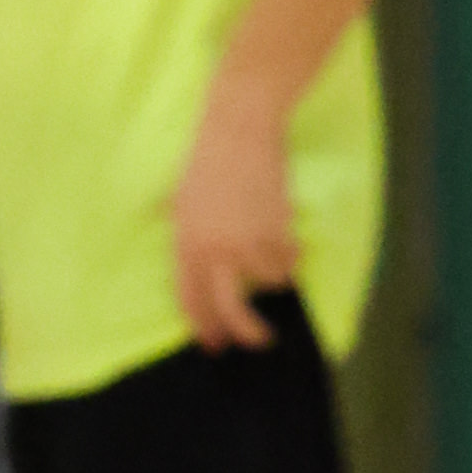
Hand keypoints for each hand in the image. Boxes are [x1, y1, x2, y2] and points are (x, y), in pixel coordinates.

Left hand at [172, 77, 297, 351]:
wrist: (239, 129)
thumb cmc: (205, 158)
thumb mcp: (179, 200)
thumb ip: (184, 235)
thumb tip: (190, 263)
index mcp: (185, 244)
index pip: (191, 299)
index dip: (204, 327)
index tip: (215, 344)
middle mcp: (215, 250)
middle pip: (231, 309)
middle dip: (246, 332)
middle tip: (259, 341)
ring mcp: (248, 241)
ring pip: (270, 282)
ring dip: (275, 274)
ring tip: (274, 255)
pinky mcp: (277, 229)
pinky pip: (290, 259)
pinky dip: (292, 254)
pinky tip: (288, 240)